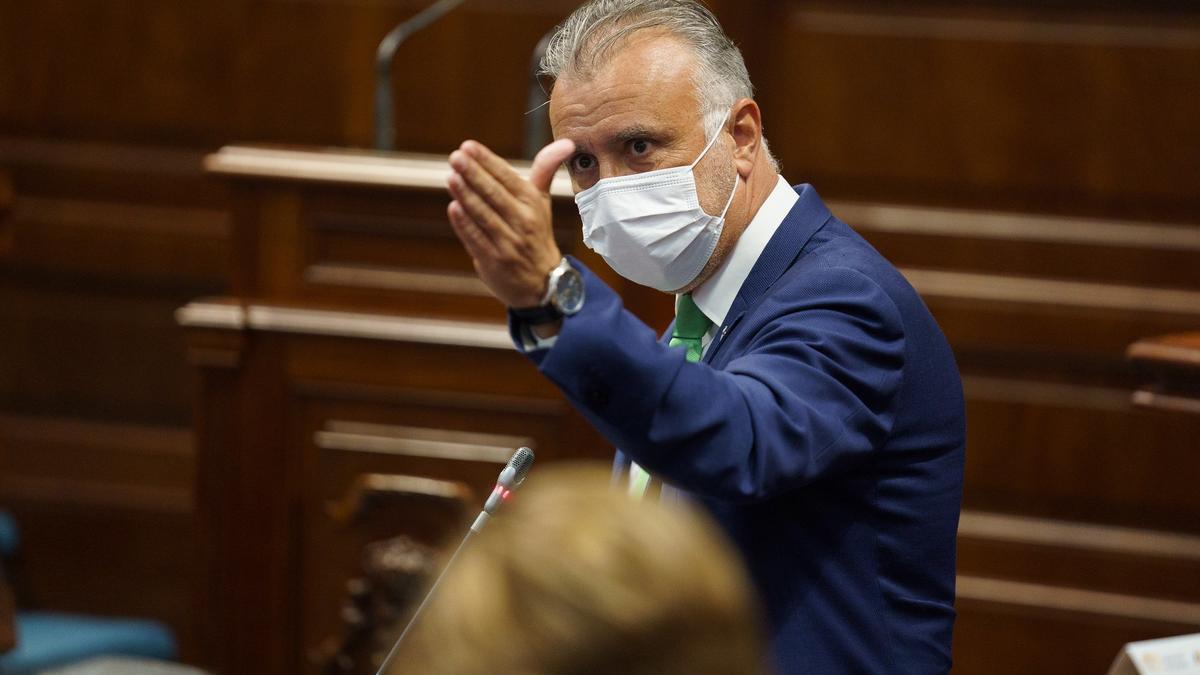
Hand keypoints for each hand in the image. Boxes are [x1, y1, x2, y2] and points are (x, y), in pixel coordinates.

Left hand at [446, 138, 575, 307]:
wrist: (542, 282)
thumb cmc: (536, 233)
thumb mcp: (542, 201)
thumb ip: (545, 170)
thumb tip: (566, 142)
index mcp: (532, 203)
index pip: (507, 177)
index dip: (487, 161)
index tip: (468, 146)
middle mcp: (523, 222)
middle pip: (495, 194)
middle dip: (474, 174)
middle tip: (456, 157)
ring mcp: (508, 243)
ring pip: (484, 216)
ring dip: (466, 196)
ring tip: (451, 177)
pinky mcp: (494, 261)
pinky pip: (477, 239)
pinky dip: (464, 224)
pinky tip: (453, 207)